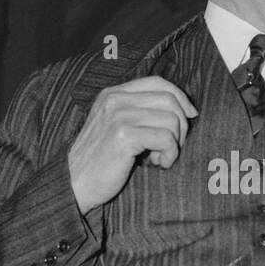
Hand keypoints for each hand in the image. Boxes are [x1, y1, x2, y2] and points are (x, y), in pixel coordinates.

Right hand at [68, 76, 197, 214]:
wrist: (74, 183)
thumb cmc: (102, 160)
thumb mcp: (117, 126)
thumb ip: (140, 112)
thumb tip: (182, 110)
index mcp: (114, 94)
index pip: (158, 82)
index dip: (181, 97)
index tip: (190, 116)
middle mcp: (115, 99)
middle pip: (170, 99)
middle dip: (181, 125)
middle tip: (171, 147)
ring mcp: (118, 115)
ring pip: (171, 119)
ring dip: (174, 144)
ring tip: (159, 158)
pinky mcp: (123, 135)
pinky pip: (166, 138)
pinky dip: (169, 154)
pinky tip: (157, 164)